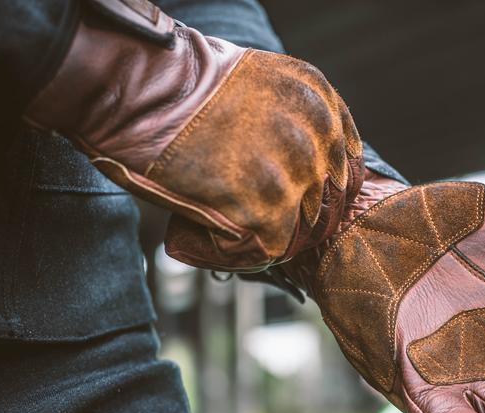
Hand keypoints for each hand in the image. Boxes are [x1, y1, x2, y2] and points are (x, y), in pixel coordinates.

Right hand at [24, 0, 361, 270]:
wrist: (140, 90)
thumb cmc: (185, 88)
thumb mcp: (264, 89)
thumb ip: (295, 125)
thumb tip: (305, 173)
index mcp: (321, 104)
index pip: (344, 166)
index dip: (315, 189)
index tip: (289, 197)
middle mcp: (317, 140)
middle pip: (325, 204)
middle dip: (291, 217)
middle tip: (248, 215)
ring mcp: (295, 178)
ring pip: (297, 232)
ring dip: (263, 234)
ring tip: (221, 215)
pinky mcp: (266, 213)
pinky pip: (264, 251)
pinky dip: (234, 250)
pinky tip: (207, 228)